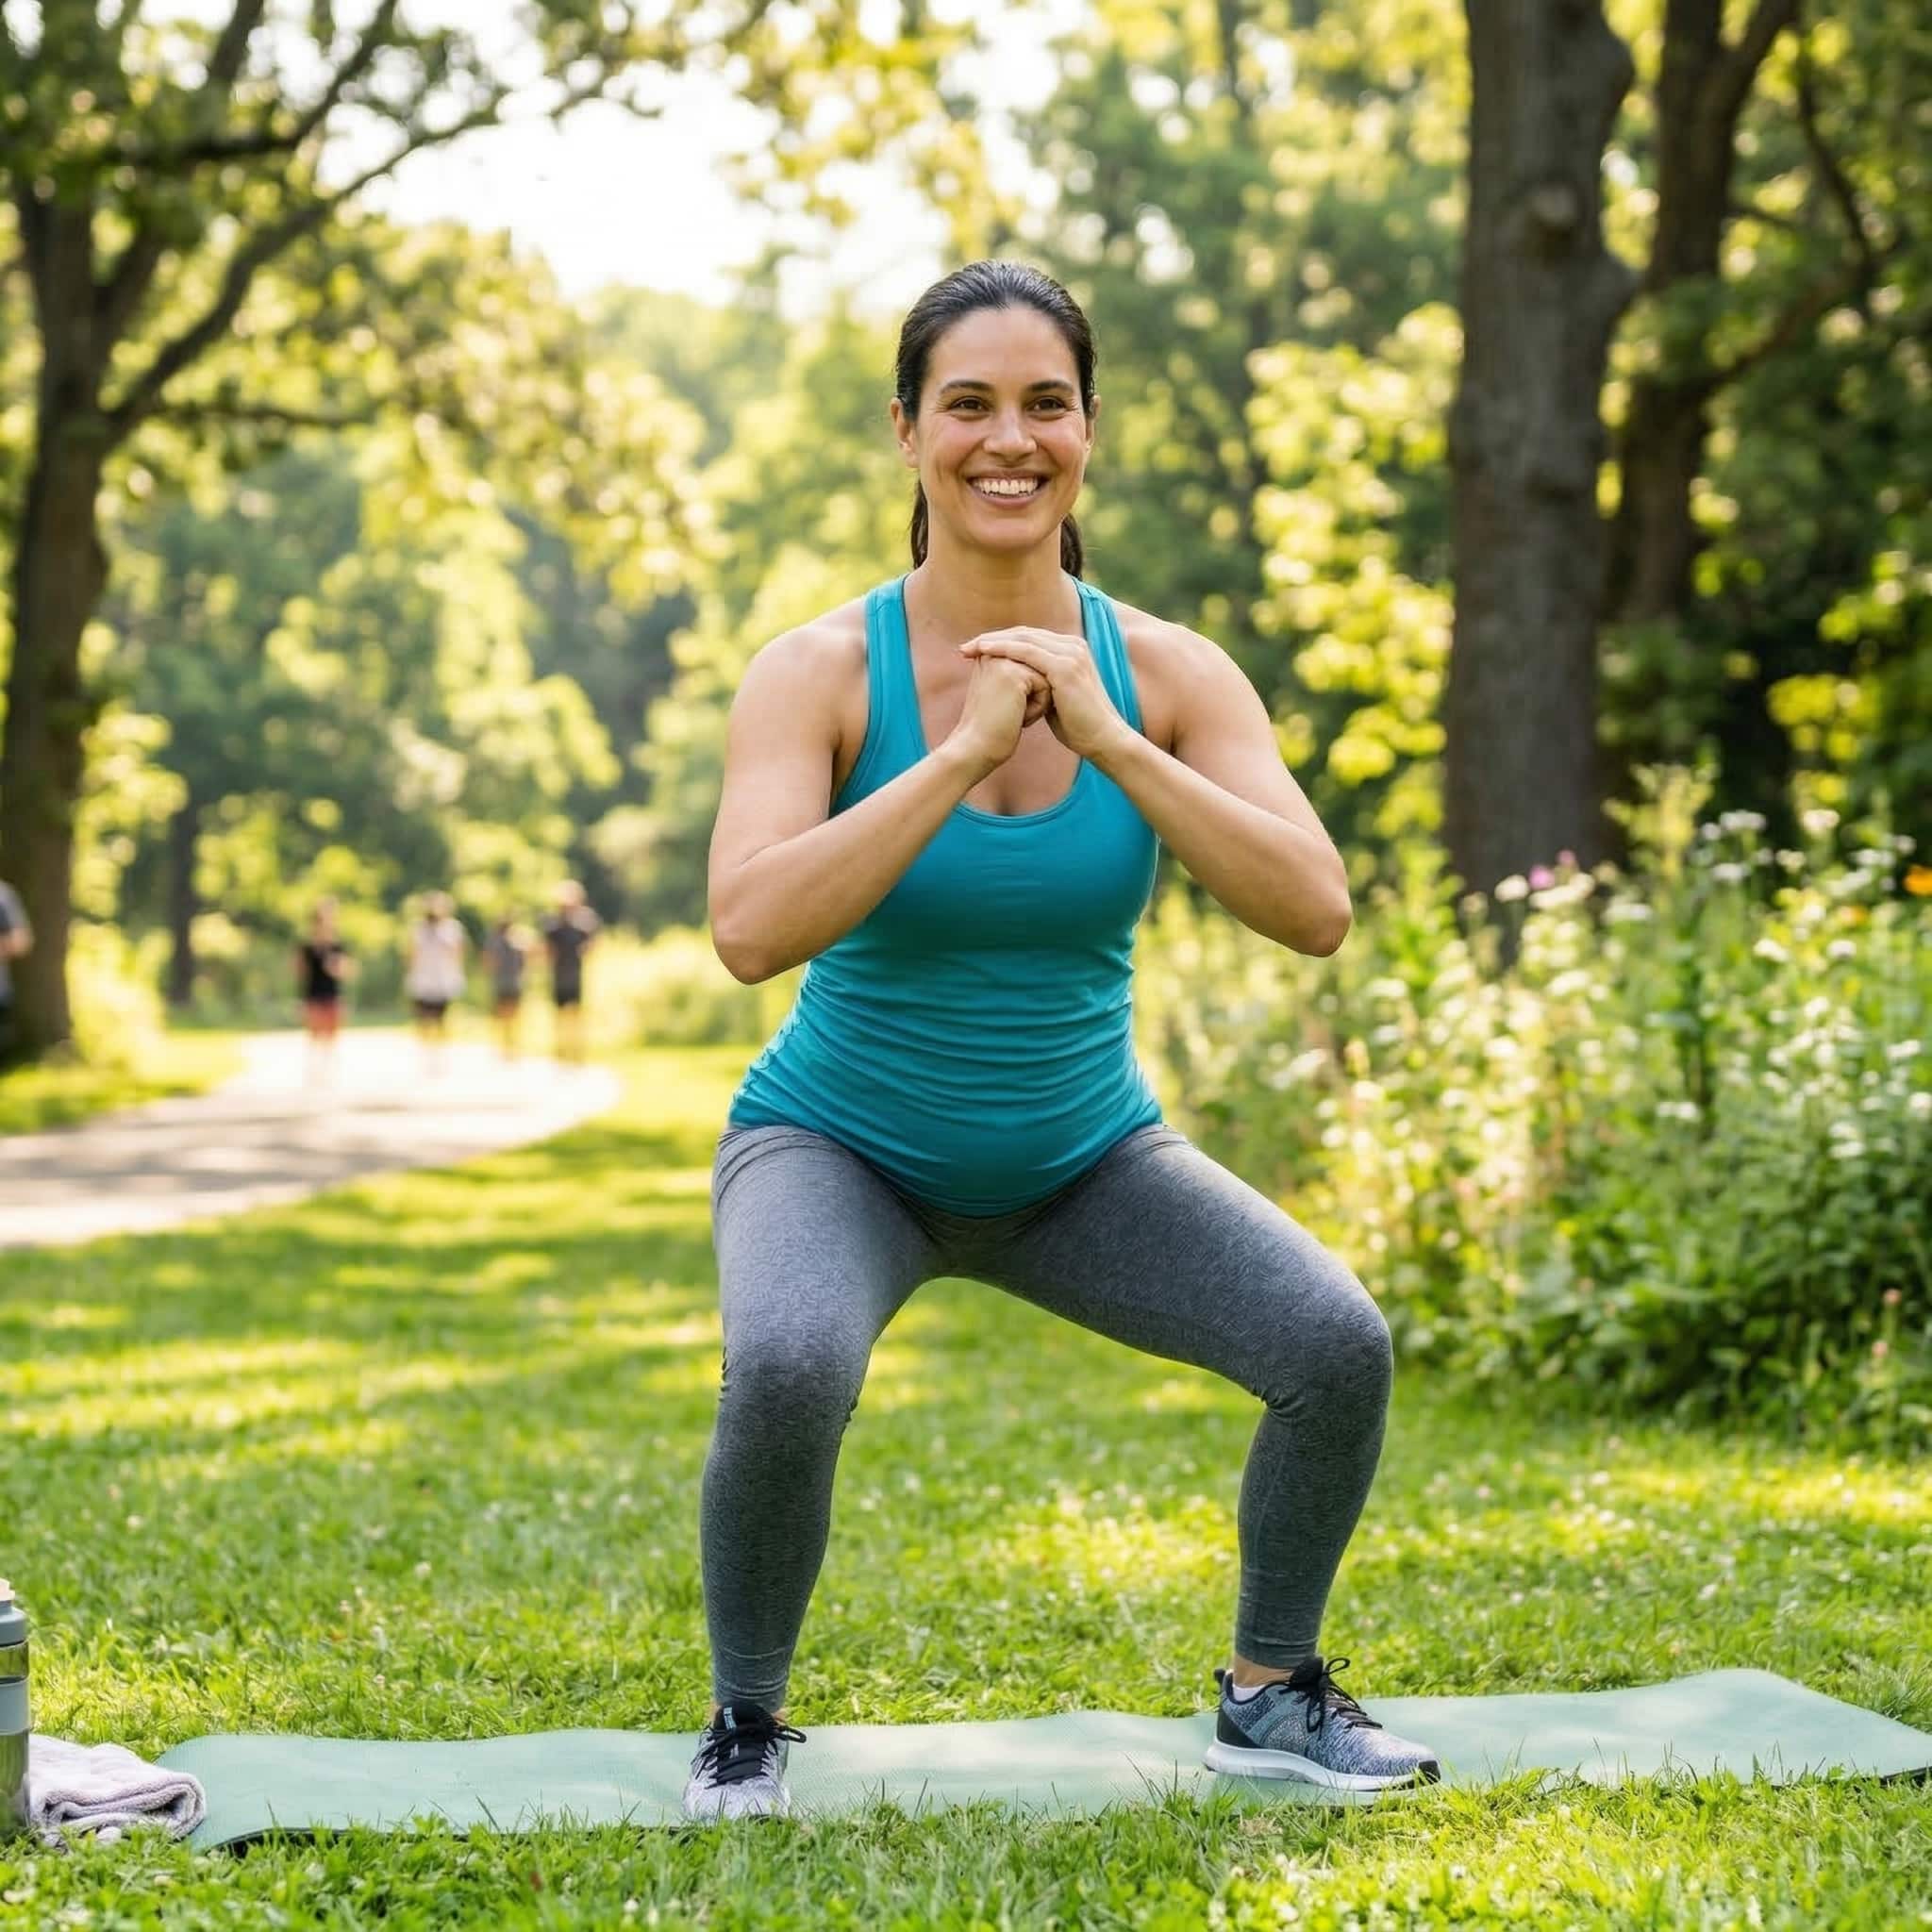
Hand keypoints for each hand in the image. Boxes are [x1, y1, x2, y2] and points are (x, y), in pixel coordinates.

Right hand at [944, 652, 1049, 779]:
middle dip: (1033, 695)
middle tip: (1006, 712)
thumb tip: (1046, 668)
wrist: (975, 748)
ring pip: (1046, 676)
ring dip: (1036, 702)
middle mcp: (995, 649)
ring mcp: (1003, 659)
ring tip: (1010, 713)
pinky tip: (1014, 716)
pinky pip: (1046, 687)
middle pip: (1041, 668)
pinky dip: (1037, 708)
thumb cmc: (993, 728)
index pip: (1032, 664)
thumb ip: (1018, 672)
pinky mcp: (1015, 673)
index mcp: (990, 651)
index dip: (1028, 692)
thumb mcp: (1003, 692)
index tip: (1002, 708)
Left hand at [958, 626, 1128, 761]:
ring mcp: (1070, 653)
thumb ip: (1041, 684)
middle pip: (1024, 633)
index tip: (975, 651)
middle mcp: (1073, 646)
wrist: (1102, 739)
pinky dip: (1004, 649)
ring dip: (992, 641)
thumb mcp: (1055, 698)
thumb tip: (1019, 684)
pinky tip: (984, 651)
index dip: (1001, 642)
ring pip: (1023, 638)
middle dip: (991, 638)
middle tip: (965, 646)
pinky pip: (1028, 651)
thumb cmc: (1079, 726)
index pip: (1029, 638)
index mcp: (1071, 650)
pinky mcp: (1065, 666)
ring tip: (969, 647)